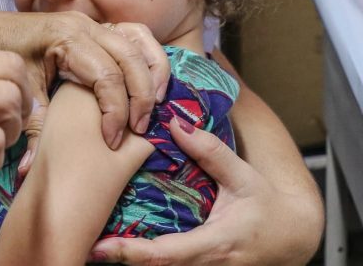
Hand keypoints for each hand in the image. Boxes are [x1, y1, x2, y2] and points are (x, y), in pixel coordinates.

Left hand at [0, 11, 168, 148]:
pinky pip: (132, 34)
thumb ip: (33, 128)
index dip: (116, 112)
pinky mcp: (93, 27)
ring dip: (152, 74)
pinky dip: (147, 56)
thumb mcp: (18, 91)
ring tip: (153, 107)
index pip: (107, 77)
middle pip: (130, 60)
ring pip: (138, 43)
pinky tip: (150, 83)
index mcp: (67, 40)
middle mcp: (85, 26)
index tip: (111, 141)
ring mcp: (91, 23)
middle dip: (141, 97)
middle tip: (139, 130)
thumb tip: (31, 169)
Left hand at [88, 117, 322, 264]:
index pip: (165, 255)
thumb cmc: (267, 208)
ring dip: (126, 262)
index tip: (103, 248)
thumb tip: (176, 124)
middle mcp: (204, 265)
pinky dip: (140, 258)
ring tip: (92, 244)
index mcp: (214, 244)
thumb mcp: (244, 177)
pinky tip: (115, 245)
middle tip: (85, 246)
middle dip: (118, 260)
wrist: (292, 238)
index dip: (132, 253)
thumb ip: (211, 152)